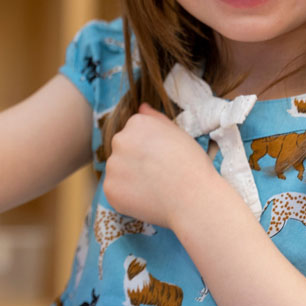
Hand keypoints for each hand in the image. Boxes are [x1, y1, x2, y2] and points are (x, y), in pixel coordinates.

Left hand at [103, 103, 223, 229]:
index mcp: (136, 123)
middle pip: (123, 149)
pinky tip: (147, 198)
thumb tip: (141, 107)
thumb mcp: (178, 134)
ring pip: (118, 170)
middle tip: (158, 173)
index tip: (163, 156)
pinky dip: (127, 195)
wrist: (195, 199)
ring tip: (155, 187)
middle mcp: (119, 140)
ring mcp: (112, 165)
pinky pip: (115, 190)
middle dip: (136, 160)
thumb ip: (156, 119)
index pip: (134, 132)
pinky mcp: (109, 188)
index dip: (149, 147)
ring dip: (130, 177)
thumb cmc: (192, 165)